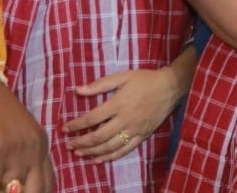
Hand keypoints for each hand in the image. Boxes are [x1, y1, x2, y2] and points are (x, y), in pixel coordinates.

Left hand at [64, 65, 184, 161]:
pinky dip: (110, 157)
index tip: (65, 129)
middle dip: (81, 142)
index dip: (76, 125)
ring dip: (92, 152)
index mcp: (118, 103)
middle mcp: (125, 119)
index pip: (92, 118)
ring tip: (80, 153)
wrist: (170, 87)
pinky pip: (124, 150)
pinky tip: (99, 159)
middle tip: (69, 145)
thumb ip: (100, 85)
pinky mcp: (142, 135)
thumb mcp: (123, 76)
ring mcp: (134, 129)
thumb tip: (78, 90)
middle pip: (98, 136)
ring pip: (109, 146)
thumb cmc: (145, 80)